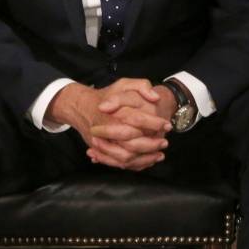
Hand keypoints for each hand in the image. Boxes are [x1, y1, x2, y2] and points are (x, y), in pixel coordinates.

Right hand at [47, 79, 170, 170]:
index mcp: (112, 113)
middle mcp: (105, 129)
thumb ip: (141, 86)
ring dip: (145, 158)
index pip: (136, 120)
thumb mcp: (124, 84)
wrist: (82, 107)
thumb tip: (154, 97)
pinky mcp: (100, 150)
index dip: (154, 123)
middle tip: (164, 142)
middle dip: (151, 145)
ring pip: (125, 157)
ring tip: (159, 155)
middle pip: (131, 144)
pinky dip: (134, 164)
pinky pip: (118, 163)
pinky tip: (147, 161)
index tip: (167, 125)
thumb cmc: (106, 96)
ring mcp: (102, 142)